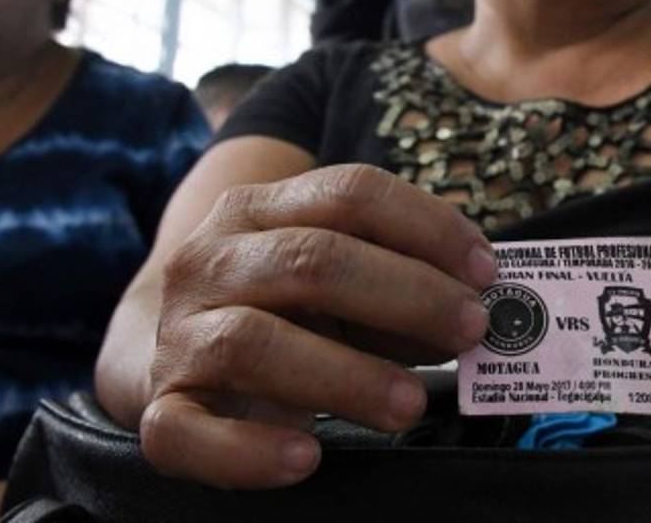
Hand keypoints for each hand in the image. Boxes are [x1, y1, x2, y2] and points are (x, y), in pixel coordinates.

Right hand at [140, 164, 496, 488]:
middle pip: (312, 260)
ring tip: (409, 404)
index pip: (352, 192)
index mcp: (261, 207)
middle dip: (407, 294)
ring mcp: (179, 332)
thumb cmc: (288, 310)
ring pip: (254, 342)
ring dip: (346, 375)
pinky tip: (306, 457)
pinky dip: (247, 450)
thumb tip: (481, 310)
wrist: (172, 349)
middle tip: (472, 331)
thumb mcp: (343, 280)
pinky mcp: (161, 406)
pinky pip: (185, 432)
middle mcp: (211, 258)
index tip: (488, 271)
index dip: (428, 226)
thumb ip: (403, 286)